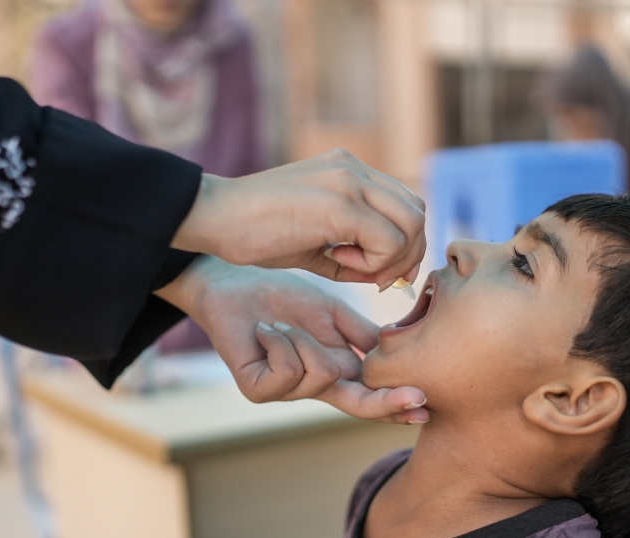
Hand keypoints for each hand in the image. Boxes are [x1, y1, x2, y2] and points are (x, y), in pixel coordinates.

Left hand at [155, 256, 429, 423]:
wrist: (233, 285)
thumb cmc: (283, 296)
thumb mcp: (333, 313)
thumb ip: (363, 335)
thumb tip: (400, 351)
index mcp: (335, 370)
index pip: (370, 393)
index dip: (396, 402)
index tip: (426, 408)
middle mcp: (312, 386)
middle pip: (357, 405)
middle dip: (386, 401)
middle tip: (417, 397)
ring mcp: (285, 391)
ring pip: (322, 375)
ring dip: (304, 339)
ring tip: (280, 324)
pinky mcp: (258, 389)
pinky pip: (287, 370)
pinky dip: (280, 341)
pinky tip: (265, 330)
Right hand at [171, 149, 426, 290]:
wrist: (212, 215)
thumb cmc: (253, 232)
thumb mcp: (313, 240)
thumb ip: (352, 251)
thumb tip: (387, 275)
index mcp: (349, 170)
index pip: (404, 204)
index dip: (402, 244)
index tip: (374, 272)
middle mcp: (354, 168)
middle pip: (417, 213)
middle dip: (406, 255)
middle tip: (373, 278)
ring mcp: (349, 181)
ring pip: (412, 225)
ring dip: (390, 259)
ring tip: (349, 266)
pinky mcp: (340, 204)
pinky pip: (388, 241)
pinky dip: (374, 262)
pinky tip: (336, 260)